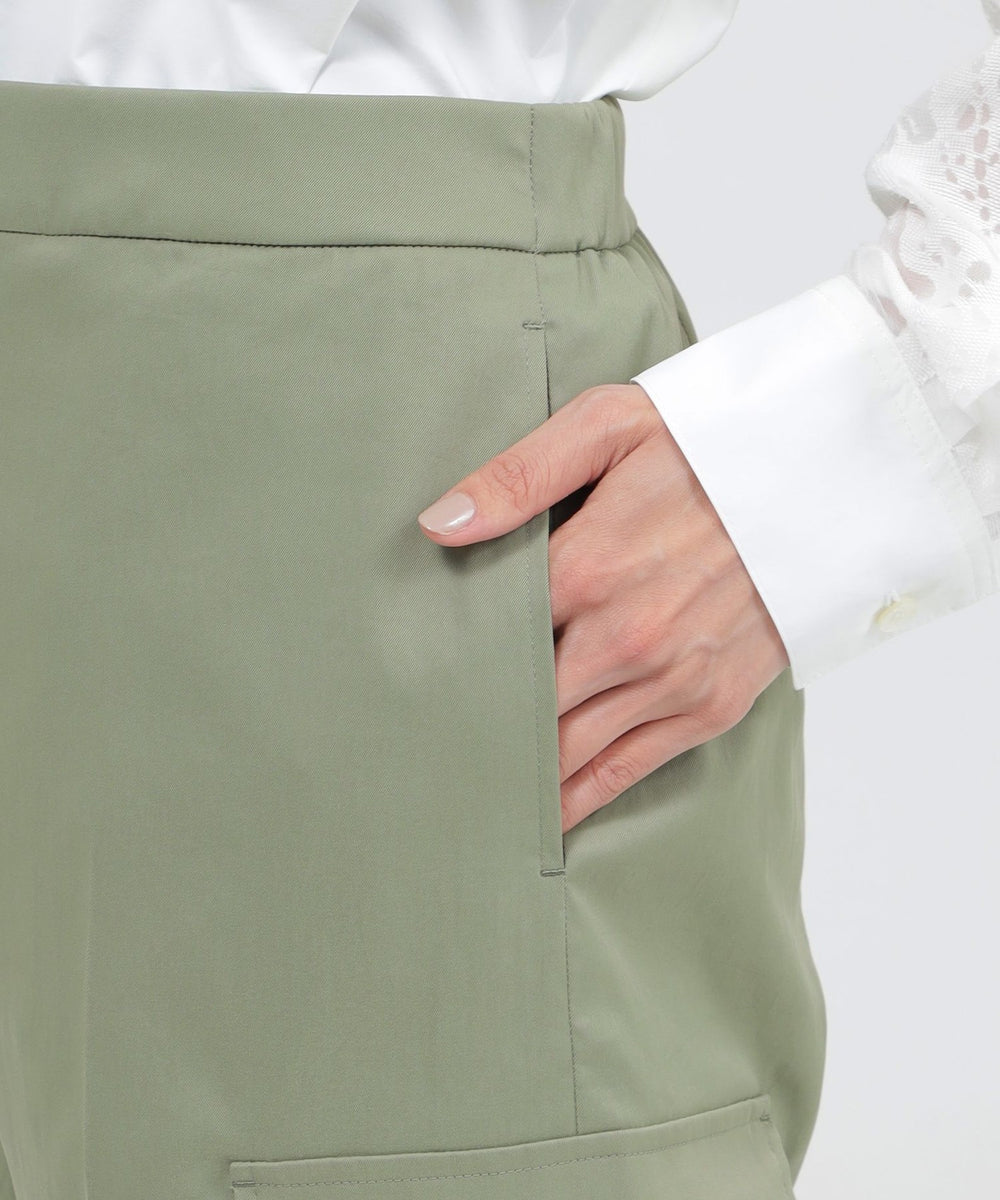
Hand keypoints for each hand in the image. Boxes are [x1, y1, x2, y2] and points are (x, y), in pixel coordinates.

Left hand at [416, 384, 789, 835]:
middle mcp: (624, 638)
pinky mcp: (711, 706)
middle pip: (519, 707)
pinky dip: (580, 797)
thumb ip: (519, 475)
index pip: (486, 639)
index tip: (401, 689)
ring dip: (516, 773)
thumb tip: (438, 525)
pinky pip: (628, 769)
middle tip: (417, 754)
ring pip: (567, 751)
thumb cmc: (710, 444)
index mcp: (586, 568)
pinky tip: (542, 816)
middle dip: (469, 730)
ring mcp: (671, 680)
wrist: (827, 478)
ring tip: (462, 797)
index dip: (442, 666)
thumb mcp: (610, 426)